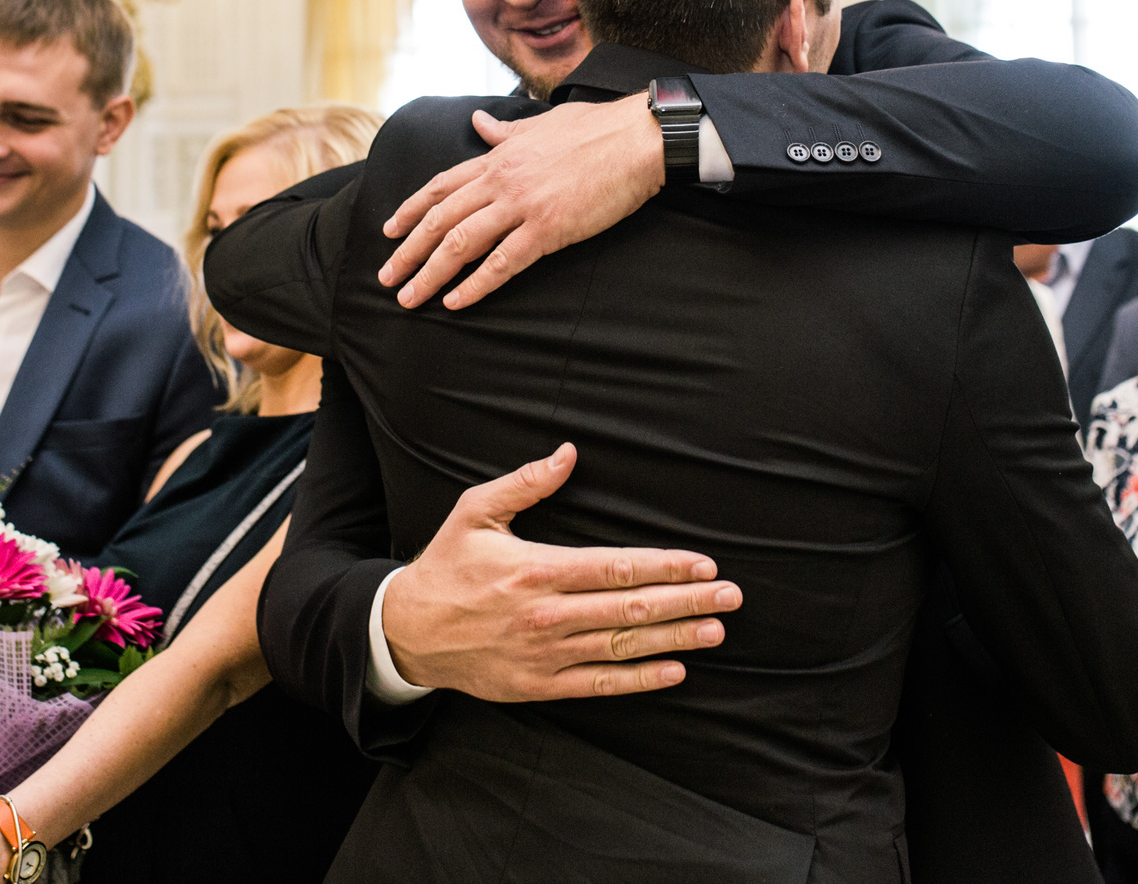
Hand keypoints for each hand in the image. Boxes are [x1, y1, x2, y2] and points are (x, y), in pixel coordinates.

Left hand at [380, 100, 663, 309]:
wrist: (636, 139)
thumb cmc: (596, 129)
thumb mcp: (541, 124)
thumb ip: (505, 131)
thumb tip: (478, 123)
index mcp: (499, 156)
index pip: (441, 186)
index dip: (410, 209)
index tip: (389, 230)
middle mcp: (501, 180)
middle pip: (440, 220)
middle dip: (407, 251)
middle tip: (386, 278)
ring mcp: (522, 205)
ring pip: (461, 244)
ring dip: (430, 274)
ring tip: (409, 298)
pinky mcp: (548, 229)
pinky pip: (502, 264)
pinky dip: (475, 285)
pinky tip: (455, 302)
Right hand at [383, 442, 738, 699]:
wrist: (406, 631)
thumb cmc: (446, 565)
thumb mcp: (475, 511)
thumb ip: (526, 483)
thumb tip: (568, 453)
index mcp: (536, 569)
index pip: (616, 568)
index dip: (665, 566)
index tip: (704, 564)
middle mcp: (546, 614)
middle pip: (630, 609)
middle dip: (687, 601)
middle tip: (731, 596)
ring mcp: (544, 653)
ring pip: (622, 647)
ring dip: (674, 638)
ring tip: (715, 631)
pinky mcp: (538, 684)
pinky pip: (598, 684)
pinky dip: (639, 679)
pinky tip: (674, 669)